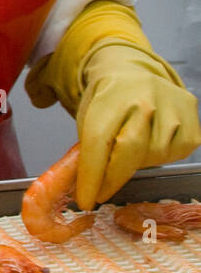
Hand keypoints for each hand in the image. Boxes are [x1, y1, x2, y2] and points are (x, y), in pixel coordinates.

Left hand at [75, 44, 200, 209]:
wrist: (132, 72)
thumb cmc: (106, 100)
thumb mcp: (87, 117)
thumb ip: (87, 148)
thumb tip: (82, 188)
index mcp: (110, 97)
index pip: (99, 141)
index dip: (93, 176)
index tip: (86, 200)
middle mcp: (143, 99)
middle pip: (129, 150)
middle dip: (113, 178)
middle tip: (100, 192)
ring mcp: (171, 107)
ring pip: (154, 155)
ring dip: (137, 164)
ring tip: (128, 152)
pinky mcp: (191, 118)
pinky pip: (177, 152)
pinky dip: (160, 158)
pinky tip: (150, 145)